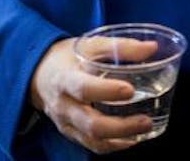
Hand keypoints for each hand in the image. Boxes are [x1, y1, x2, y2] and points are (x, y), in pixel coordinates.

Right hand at [27, 37, 154, 153]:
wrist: (37, 74)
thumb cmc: (66, 58)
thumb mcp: (89, 45)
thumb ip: (120, 46)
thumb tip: (152, 48)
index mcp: (64, 79)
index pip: (83, 89)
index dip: (106, 91)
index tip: (130, 90)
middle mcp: (63, 106)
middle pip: (90, 124)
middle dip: (121, 127)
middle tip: (145, 120)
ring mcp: (66, 123)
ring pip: (93, 140)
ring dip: (121, 139)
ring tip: (144, 129)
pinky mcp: (71, 133)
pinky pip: (92, 146)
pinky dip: (114, 145)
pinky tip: (132, 138)